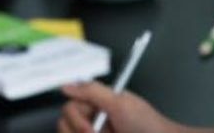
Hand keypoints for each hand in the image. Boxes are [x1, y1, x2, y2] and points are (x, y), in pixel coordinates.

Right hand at [59, 83, 183, 132]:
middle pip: (65, 127)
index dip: (76, 119)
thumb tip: (67, 85)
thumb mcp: (120, 104)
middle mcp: (94, 122)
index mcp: (98, 105)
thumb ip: (92, 92)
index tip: (89, 128)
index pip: (69, 108)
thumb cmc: (148, 125)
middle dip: (80, 132)